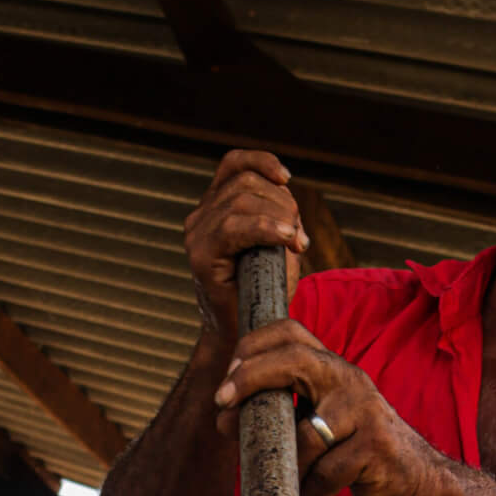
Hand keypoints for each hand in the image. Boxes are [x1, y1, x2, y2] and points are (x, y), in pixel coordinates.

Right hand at [184, 150, 309, 346]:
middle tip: (298, 235)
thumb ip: (279, 212)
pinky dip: (266, 227)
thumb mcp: (277, 242)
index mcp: (215, 207)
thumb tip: (284, 187)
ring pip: (242, 200)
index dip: (262, 162)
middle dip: (282, 202)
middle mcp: (200, 216)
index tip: (287, 178)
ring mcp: (197, 234)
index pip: (233, 164)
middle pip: (246, 182)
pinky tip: (287, 238)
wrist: (245, 333)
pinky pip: (234, 226)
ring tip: (295, 243)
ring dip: (280, 217)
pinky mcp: (200, 254)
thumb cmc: (263, 289)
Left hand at [213, 319, 435, 495]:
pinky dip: (313, 492)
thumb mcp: (322, 417)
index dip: (253, 346)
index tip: (226, 381)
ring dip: (290, 467)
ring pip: (305, 436)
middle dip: (251, 378)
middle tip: (222, 406)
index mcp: (332, 368)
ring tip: (290, 483)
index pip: (291, 332)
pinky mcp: (375, 446)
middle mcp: (348, 380)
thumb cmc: (355, 449)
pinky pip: (327, 472)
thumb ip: (284, 407)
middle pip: (294, 360)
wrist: (415, 477)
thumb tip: (224, 414)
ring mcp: (364, 411)